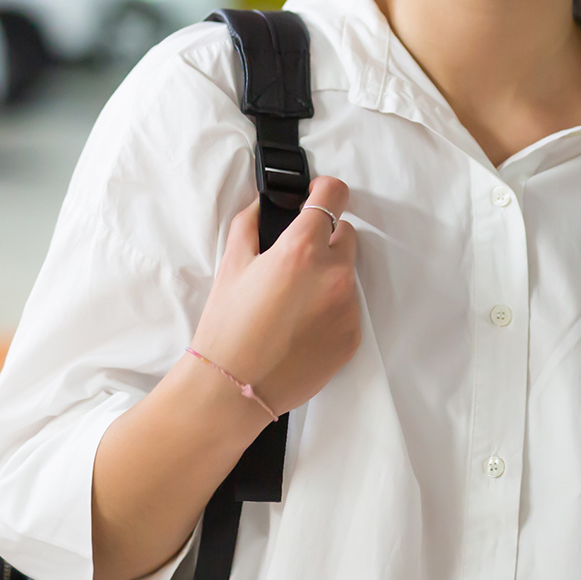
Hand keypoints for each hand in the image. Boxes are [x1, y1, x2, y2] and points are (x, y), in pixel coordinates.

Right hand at [189, 176, 360, 416]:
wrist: (233, 389)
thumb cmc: (227, 326)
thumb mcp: (231, 264)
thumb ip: (250, 223)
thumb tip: (263, 203)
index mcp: (302, 250)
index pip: (334, 196)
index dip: (325, 190)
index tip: (318, 195)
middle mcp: (333, 275)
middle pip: (346, 235)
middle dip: (324, 240)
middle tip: (294, 262)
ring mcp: (348, 307)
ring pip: (346, 274)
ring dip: (328, 277)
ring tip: (292, 303)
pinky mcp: (353, 336)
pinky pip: (349, 308)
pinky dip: (331, 310)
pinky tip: (302, 327)